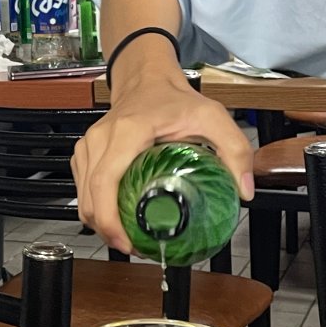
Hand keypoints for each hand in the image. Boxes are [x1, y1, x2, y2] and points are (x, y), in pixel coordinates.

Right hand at [71, 72, 254, 251]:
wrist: (146, 78)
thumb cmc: (172, 98)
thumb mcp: (212, 117)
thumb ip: (235, 150)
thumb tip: (244, 190)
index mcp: (126, 133)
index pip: (105, 182)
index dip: (110, 219)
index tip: (127, 242)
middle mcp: (100, 139)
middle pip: (88, 197)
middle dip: (107, 231)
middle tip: (134, 248)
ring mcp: (88, 146)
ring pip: (81, 196)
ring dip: (100, 222)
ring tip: (127, 237)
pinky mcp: (85, 152)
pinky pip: (82, 188)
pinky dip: (95, 208)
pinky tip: (115, 218)